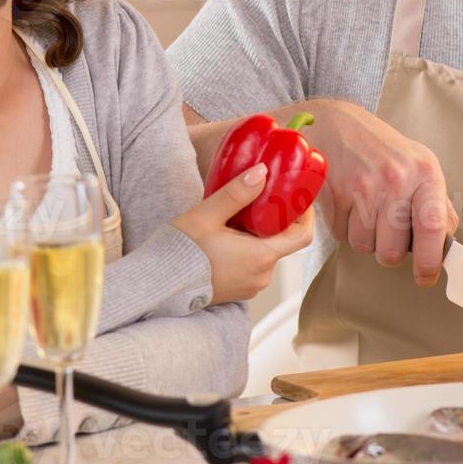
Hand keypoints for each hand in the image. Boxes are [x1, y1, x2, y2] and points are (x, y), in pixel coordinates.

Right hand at [170, 164, 315, 303]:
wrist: (157, 285)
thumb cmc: (179, 253)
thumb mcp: (206, 215)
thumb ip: (236, 194)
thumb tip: (262, 172)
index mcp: (260, 258)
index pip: (302, 235)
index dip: (305, 214)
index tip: (298, 196)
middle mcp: (261, 276)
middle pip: (282, 242)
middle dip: (274, 220)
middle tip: (259, 198)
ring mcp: (251, 286)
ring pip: (266, 253)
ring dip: (258, 234)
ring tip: (237, 217)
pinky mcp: (238, 291)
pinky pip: (253, 265)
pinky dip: (248, 249)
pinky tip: (228, 235)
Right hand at [305, 101, 457, 287]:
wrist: (335, 123)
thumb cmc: (380, 148)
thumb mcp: (418, 165)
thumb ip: (436, 203)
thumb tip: (447, 243)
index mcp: (425, 172)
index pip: (433, 227)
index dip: (430, 261)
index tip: (426, 276)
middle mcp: (396, 179)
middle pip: (392, 251)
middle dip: (388, 251)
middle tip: (386, 230)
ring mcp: (364, 187)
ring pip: (365, 247)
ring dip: (365, 237)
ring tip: (365, 208)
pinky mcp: (336, 193)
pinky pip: (341, 235)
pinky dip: (344, 227)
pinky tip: (348, 203)